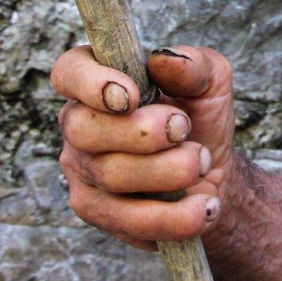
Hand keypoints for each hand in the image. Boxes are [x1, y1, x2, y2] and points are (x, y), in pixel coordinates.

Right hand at [51, 45, 236, 250]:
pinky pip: (130, 221)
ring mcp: (84, 173)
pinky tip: (206, 205)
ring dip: (172, 170)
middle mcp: (80, 127)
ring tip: (204, 163)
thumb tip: (164, 59)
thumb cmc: (200, 118)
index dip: (91, 83)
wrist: (213, 174)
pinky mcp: (99, 214)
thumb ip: (193, 65)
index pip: (69, 73)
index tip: (131, 96)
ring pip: (112, 176)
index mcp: (97, 83)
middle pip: (85, 129)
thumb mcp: (210, 83)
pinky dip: (176, 217)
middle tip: (184, 129)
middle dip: (144, 132)